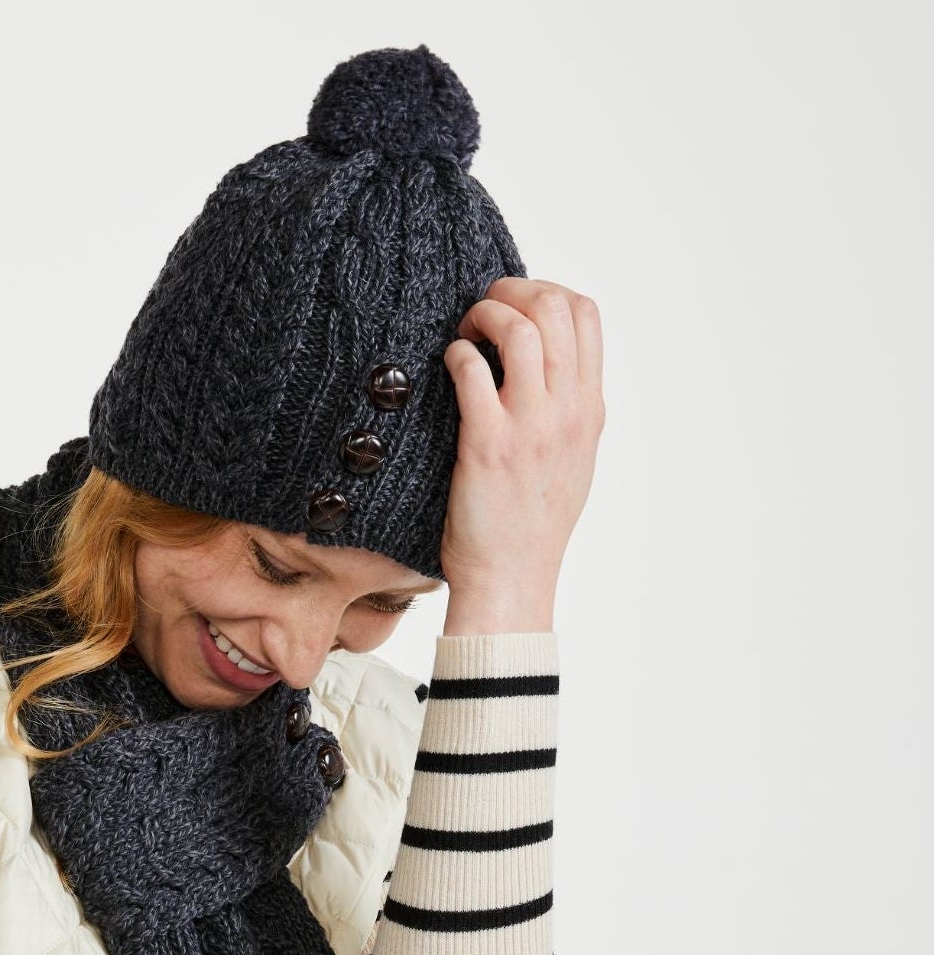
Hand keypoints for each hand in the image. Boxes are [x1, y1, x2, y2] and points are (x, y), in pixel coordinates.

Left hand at [438, 277, 604, 626]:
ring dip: (485, 315)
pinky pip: (474, 371)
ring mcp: (530, 427)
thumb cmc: (530, 527)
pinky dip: (457, 354)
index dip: (547, 291)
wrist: (511, 580)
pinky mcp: (488, 445)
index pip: (588, 315)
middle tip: (482, 308)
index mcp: (589, 410)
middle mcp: (567, 412)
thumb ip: (567, 411)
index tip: (515, 305)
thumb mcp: (572, 462)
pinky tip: (448, 366)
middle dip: (513, 290)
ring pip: (521, 329)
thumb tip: (549, 368)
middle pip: (557, 307)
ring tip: (465, 331)